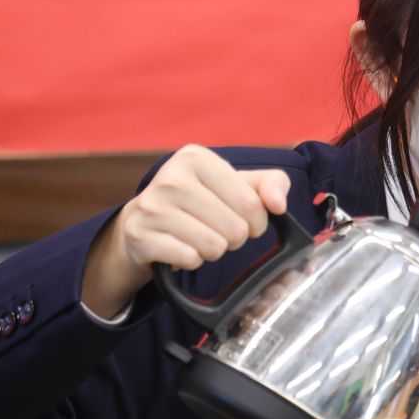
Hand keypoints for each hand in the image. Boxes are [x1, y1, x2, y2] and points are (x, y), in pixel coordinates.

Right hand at [82, 145, 291, 318]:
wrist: (145, 221)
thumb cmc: (200, 200)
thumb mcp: (237, 183)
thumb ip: (271, 184)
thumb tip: (279, 204)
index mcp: (195, 157)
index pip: (251, 203)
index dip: (256, 221)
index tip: (244, 219)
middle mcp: (170, 177)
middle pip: (234, 228)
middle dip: (234, 238)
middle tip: (217, 230)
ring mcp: (151, 207)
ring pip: (213, 247)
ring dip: (213, 251)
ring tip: (198, 238)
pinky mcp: (138, 236)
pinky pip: (189, 260)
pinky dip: (191, 261)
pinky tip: (180, 247)